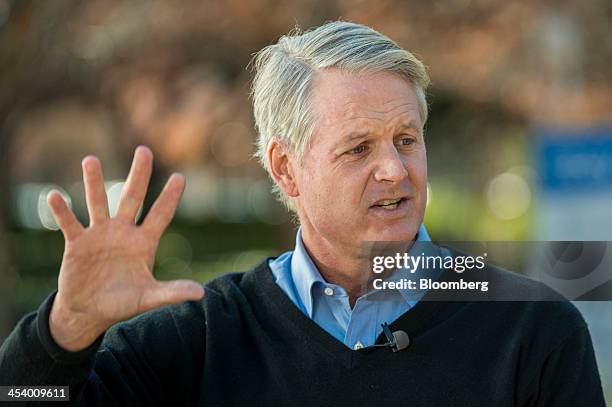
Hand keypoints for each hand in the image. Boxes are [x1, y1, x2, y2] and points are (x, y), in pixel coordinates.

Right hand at [47, 146, 203, 351]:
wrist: (89, 310)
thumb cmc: (122, 302)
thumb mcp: (148, 298)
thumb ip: (172, 293)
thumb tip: (201, 294)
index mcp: (144, 242)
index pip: (160, 215)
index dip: (170, 197)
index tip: (180, 177)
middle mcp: (123, 232)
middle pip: (132, 198)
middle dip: (139, 175)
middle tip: (144, 150)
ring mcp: (99, 234)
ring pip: (98, 203)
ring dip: (94, 182)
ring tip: (90, 159)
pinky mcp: (77, 243)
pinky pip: (70, 223)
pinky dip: (62, 211)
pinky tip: (54, 196)